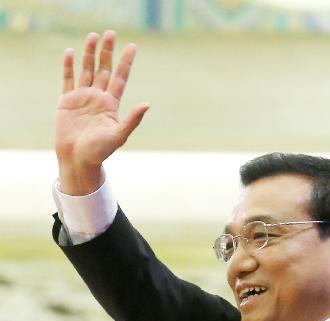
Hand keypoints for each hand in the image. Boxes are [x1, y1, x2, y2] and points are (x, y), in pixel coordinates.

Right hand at [56, 30, 149, 193]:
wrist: (77, 160)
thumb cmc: (99, 152)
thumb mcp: (118, 135)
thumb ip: (132, 119)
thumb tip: (147, 104)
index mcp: (111, 105)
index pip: (120, 78)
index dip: (126, 62)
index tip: (133, 47)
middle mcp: (97, 98)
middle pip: (103, 69)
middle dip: (107, 52)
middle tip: (110, 34)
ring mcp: (82, 99)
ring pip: (87, 70)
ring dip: (90, 53)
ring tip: (93, 36)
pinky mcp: (66, 102)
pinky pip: (68, 80)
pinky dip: (69, 66)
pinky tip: (71, 53)